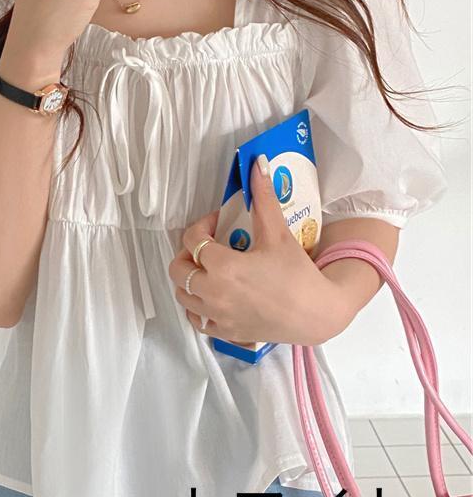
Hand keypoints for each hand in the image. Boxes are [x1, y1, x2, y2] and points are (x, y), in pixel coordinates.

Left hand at [168, 155, 356, 346]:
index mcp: (223, 267)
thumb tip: (258, 164)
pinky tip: (212, 296)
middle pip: (178, 269)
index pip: (192, 240)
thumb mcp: (278, 233)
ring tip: (208, 270)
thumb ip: (263, 198)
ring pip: (182, 295)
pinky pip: (196, 320)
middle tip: (207, 247)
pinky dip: (197, 308)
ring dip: (189, 280)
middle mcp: (213, 293)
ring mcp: (217, 316)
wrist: (317, 314)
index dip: (201, 226)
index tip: (216, 224)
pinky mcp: (226, 332)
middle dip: (188, 254)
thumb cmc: (297, 274)